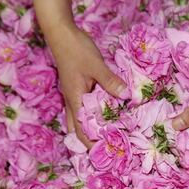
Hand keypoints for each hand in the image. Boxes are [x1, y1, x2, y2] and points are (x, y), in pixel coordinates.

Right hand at [47, 27, 128, 145]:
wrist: (62, 33)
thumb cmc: (76, 49)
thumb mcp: (95, 65)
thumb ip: (110, 81)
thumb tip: (127, 96)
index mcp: (74, 100)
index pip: (81, 130)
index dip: (91, 145)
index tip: (105, 154)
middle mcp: (72, 101)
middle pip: (78, 129)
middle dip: (90, 142)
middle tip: (107, 151)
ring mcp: (74, 95)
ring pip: (79, 119)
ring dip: (89, 130)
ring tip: (106, 139)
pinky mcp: (78, 88)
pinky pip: (84, 108)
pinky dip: (93, 116)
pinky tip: (106, 117)